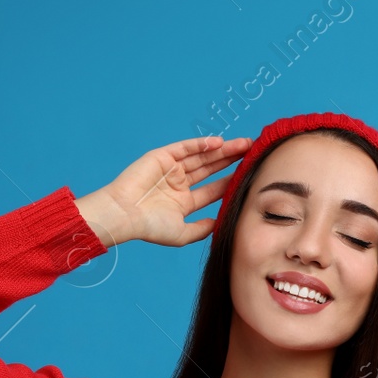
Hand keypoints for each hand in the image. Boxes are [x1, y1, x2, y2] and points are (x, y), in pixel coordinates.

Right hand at [74, 134, 251, 247]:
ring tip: (244, 144)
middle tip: (252, 152)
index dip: (231, 182)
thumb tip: (221, 223)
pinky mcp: (161, 157)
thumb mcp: (182, 234)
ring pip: (202, 157)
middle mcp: (178, 183)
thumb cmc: (149, 228)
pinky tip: (219, 143)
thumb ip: (202, 229)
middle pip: (211, 169)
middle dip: (231, 160)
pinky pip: (185, 148)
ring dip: (222, 150)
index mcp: (183, 201)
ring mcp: (170, 169)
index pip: (213, 189)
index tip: (250, 176)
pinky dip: (201, 144)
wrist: (124, 216)